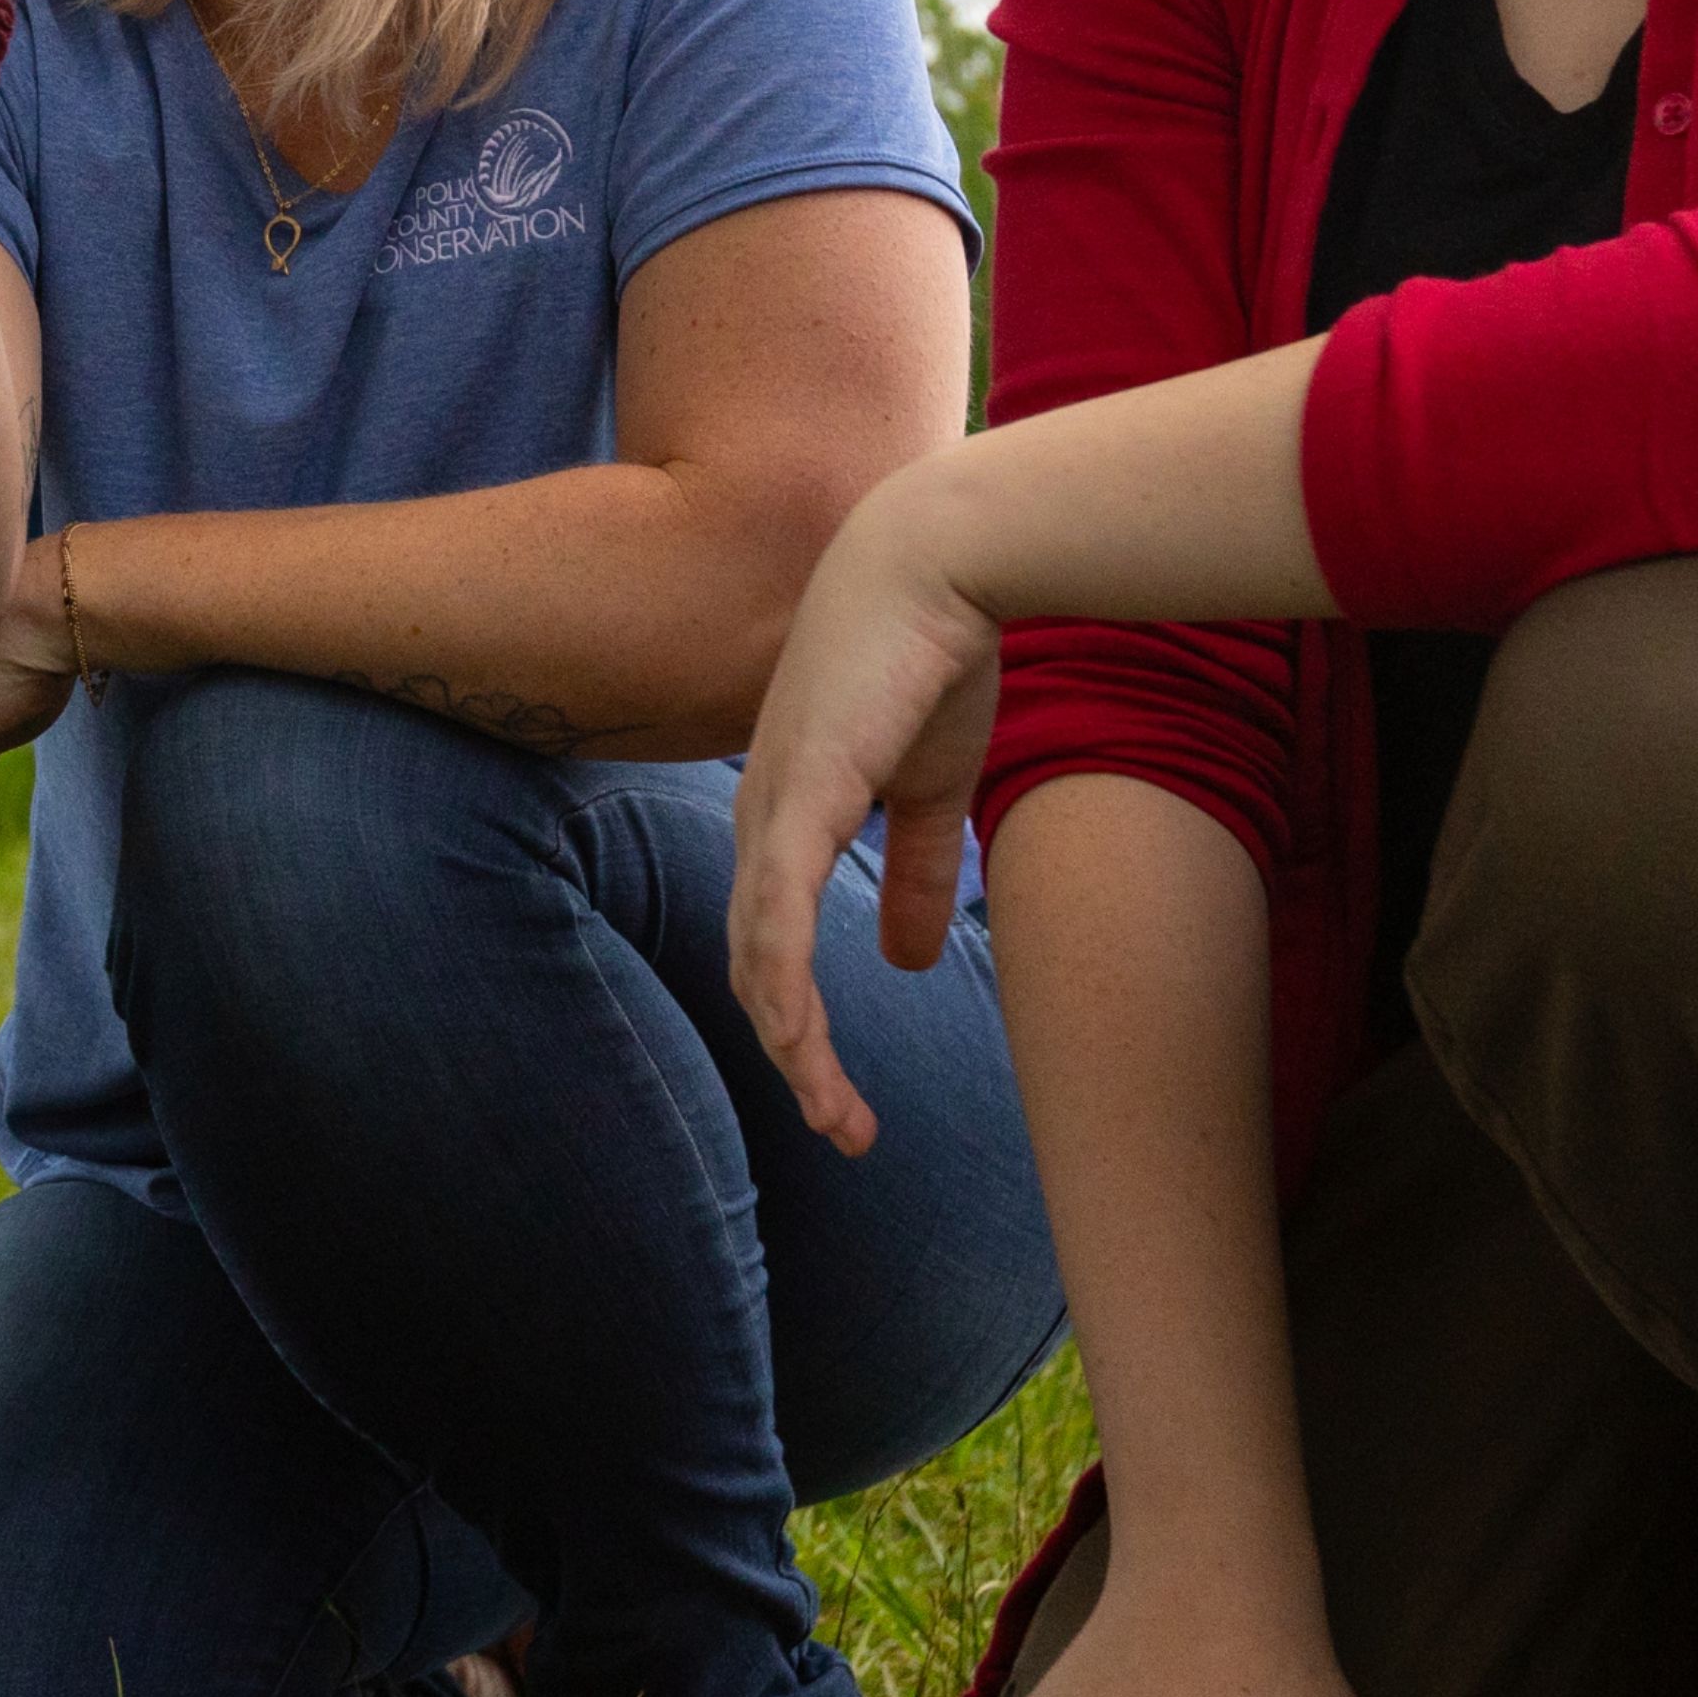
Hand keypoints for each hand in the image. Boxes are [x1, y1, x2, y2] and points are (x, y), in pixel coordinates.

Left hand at [723, 461, 1003, 1155]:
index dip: (803, 1026)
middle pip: (758, 969)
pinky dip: (785, 985)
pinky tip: (800, 1043)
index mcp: (789, 818)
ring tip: (836, 1121)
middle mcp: (763, 820)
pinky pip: (778, 912)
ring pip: (761, 960)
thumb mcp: (930, 786)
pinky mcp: (801, 793)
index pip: (775, 945)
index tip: (845, 1098)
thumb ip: (914, 871)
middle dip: (797, 1060)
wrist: (940, 561)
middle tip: (844, 1135)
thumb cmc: (931, 656)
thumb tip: (904, 962)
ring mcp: (773, 807)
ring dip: (797, 1049)